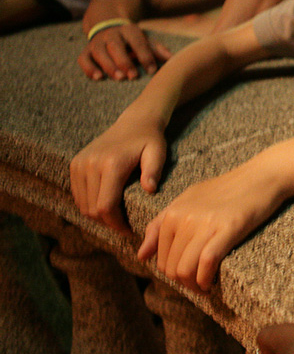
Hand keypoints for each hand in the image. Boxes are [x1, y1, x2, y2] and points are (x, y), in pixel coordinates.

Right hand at [70, 118, 166, 233]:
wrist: (134, 122)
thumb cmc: (150, 140)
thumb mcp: (157, 153)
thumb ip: (154, 171)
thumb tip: (150, 190)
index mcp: (111, 164)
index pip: (105, 206)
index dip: (116, 224)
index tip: (129, 231)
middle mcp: (90, 164)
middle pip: (92, 208)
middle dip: (107, 222)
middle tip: (124, 226)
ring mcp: (79, 164)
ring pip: (82, 204)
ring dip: (97, 215)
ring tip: (116, 217)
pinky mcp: (75, 163)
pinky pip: (78, 194)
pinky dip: (89, 204)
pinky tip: (106, 204)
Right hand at [78, 22, 171, 80]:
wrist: (108, 24)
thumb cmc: (132, 39)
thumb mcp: (145, 40)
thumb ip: (156, 49)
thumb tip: (171, 59)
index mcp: (129, 31)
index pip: (138, 42)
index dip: (145, 56)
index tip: (152, 71)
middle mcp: (111, 34)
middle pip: (116, 46)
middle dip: (124, 61)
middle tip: (132, 76)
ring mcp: (97, 42)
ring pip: (99, 52)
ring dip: (108, 65)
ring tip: (118, 78)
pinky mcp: (87, 50)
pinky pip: (83, 58)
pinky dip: (89, 68)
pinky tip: (98, 78)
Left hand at [137, 165, 282, 290]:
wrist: (262, 175)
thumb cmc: (227, 189)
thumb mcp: (188, 200)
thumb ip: (161, 225)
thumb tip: (141, 255)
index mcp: (172, 212)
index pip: (160, 258)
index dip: (173, 273)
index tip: (188, 274)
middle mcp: (184, 218)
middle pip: (171, 267)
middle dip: (183, 282)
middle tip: (199, 282)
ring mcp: (205, 224)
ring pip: (185, 270)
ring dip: (194, 285)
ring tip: (205, 285)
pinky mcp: (227, 229)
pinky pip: (206, 264)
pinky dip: (206, 279)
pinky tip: (213, 282)